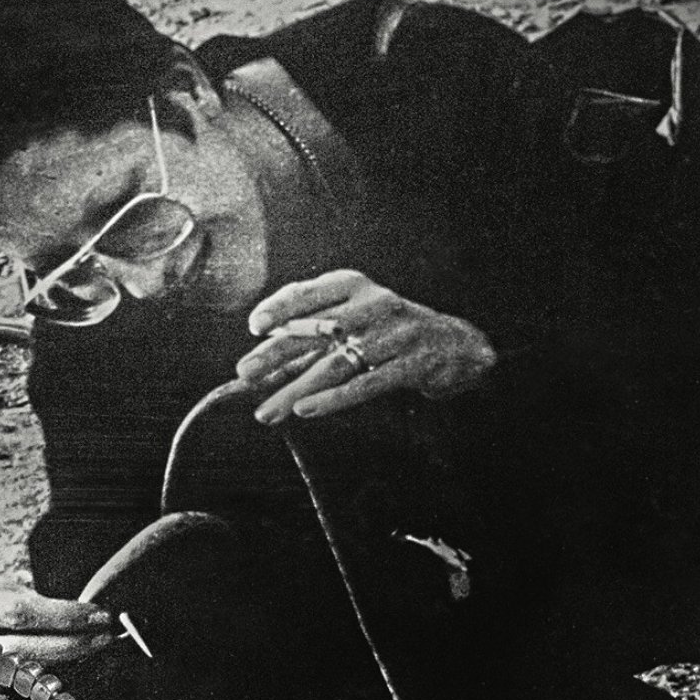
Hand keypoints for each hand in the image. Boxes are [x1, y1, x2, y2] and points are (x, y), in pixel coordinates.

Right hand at [0, 573, 115, 699]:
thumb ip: (19, 597)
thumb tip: (73, 615)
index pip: (18, 613)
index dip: (63, 617)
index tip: (98, 615)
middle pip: (19, 653)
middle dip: (70, 646)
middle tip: (103, 637)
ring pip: (6, 690)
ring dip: (48, 677)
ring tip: (76, 659)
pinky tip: (43, 685)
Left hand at [235, 270, 496, 424]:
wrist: (455, 345)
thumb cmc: (390, 332)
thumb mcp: (353, 320)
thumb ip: (311, 334)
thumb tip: (260, 356)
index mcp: (354, 286)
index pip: (310, 293)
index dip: (281, 308)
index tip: (255, 326)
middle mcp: (374, 303)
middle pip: (317, 330)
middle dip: (277, 354)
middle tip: (245, 374)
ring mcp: (395, 333)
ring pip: (337, 364)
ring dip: (297, 389)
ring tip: (266, 412)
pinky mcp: (412, 364)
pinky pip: (366, 384)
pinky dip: (334, 398)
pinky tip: (306, 410)